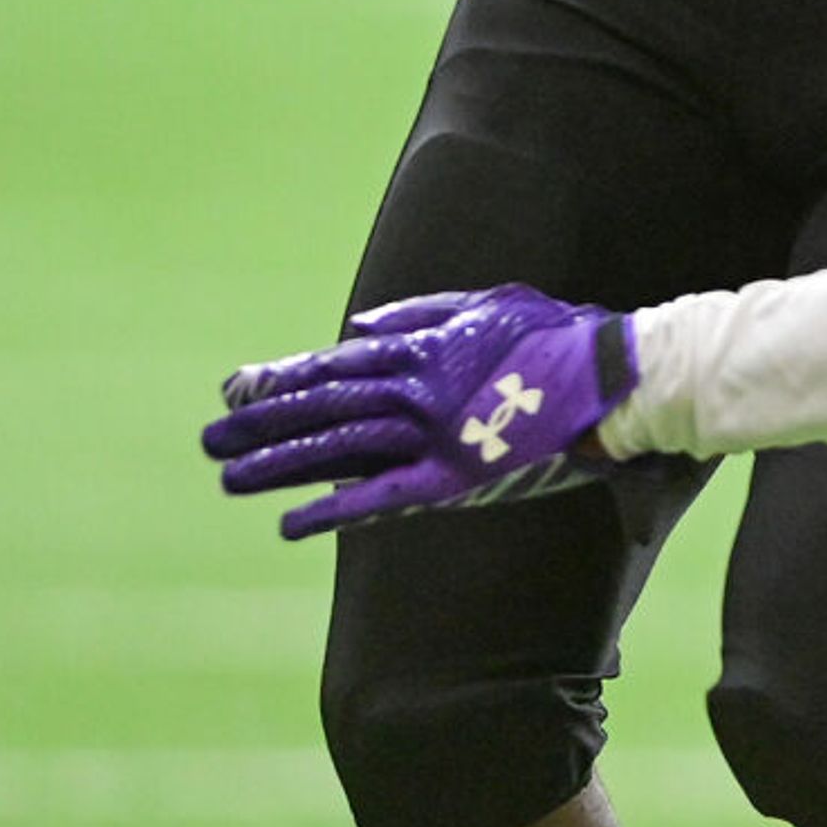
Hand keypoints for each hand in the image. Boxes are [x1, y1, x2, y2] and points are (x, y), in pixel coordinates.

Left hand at [203, 284, 638, 538]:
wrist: (616, 378)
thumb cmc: (560, 336)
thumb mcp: (489, 302)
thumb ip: (419, 314)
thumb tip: (354, 331)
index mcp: (424, 348)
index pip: (334, 365)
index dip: (281, 378)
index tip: (235, 388)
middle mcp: (416, 392)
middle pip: (322, 408)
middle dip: (260, 425)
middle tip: (210, 441)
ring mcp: (432, 436)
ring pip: (338, 449)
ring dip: (278, 464)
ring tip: (228, 479)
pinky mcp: (455, 478)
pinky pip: (381, 498)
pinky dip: (331, 510)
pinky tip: (289, 524)